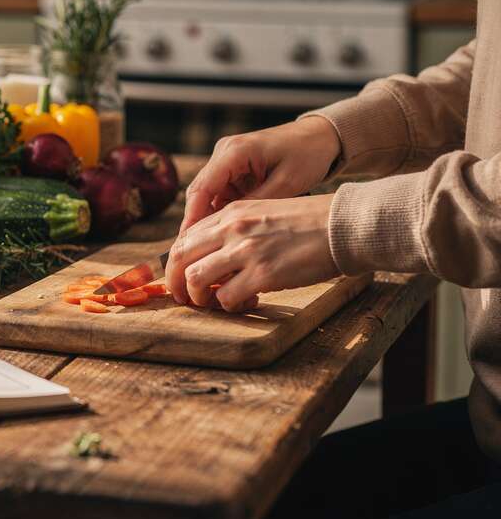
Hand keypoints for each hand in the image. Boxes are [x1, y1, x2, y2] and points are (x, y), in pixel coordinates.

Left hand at [165, 193, 337, 310]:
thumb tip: (213, 255)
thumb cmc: (309, 222)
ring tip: (215, 302)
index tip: (182, 276)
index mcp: (231, 212)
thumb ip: (235, 228)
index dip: (177, 262)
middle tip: (184, 297)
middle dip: (175, 282)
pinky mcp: (264, 274)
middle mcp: (232, 228)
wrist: (344, 226)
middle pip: (179, 257)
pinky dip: (230, 306)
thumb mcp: (264, 212)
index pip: (185, 237)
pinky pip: (228, 298)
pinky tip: (246, 303)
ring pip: (196, 279)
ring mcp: (246, 251)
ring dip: (200, 297)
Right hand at [181, 116, 340, 231]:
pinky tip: (228, 232)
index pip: (202, 188)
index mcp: (234, 152)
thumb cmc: (307, 155)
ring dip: (211, 218)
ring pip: (208, 194)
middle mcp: (224, 152)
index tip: (189, 242)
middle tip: (199, 251)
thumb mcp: (285, 184)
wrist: (320, 136)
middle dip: (197, 221)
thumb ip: (255, 205)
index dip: (192, 216)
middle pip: (199, 192)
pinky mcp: (233, 167)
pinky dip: (223, 211)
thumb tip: (229, 230)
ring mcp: (226, 159)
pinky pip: (220, 192)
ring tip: (214, 246)